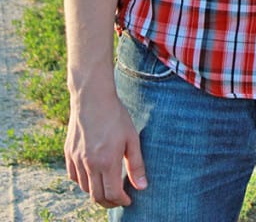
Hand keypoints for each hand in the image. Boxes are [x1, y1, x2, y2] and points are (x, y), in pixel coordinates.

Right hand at [65, 91, 146, 207]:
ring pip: (84, 188)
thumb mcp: (132, 138)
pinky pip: (73, 176)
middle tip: (118, 199)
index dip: (121, 201)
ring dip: (96, 193)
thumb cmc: (115, 116)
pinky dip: (82, 182)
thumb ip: (136, 164)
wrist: (92, 97)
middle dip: (109, 202)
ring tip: (107, 188)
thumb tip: (141, 187)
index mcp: (107, 161)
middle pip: (96, 196)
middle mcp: (89, 164)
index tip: (128, 200)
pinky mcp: (68, 153)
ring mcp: (77, 159)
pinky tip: (92, 176)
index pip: (112, 194)